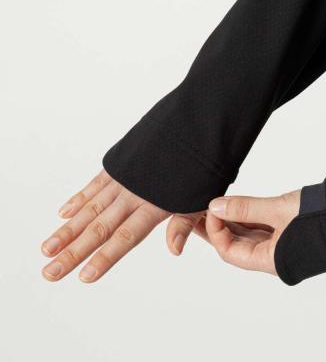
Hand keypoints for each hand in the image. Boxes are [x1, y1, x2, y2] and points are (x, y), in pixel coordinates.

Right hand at [41, 169, 202, 282]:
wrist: (192, 127)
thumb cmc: (199, 166)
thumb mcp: (199, 197)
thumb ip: (183, 223)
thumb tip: (174, 251)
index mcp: (154, 205)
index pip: (125, 237)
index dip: (105, 258)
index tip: (83, 277)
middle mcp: (133, 194)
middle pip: (99, 227)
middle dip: (73, 252)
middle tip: (50, 272)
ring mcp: (123, 179)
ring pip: (90, 207)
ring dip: (67, 229)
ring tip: (46, 248)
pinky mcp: (119, 165)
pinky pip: (95, 184)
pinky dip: (79, 198)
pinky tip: (64, 212)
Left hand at [202, 191, 300, 274]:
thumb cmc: (325, 218)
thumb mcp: (279, 210)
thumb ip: (246, 208)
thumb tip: (216, 206)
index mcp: (271, 261)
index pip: (229, 251)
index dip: (216, 231)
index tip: (211, 210)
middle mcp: (272, 256)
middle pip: (234, 243)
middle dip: (215, 227)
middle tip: (197, 212)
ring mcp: (278, 243)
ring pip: (245, 233)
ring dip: (229, 219)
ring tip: (211, 207)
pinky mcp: (284, 230)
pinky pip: (257, 225)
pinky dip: (244, 215)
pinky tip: (232, 205)